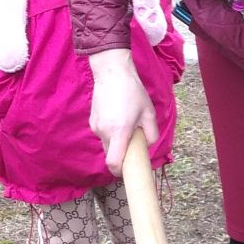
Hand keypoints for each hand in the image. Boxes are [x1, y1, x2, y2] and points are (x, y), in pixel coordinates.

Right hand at [88, 49, 157, 164]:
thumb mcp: (149, 113)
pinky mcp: (92, 121)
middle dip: (121, 154)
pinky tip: (118, 118)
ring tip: (126, 124)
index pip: (113, 163)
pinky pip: (103, 134)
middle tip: (133, 142)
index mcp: (119, 132)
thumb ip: (151, 134)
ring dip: (116, 141)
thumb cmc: (133, 92)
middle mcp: (104, 132)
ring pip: (107, 144)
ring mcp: (96, 127)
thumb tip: (148, 145)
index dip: (119, 171)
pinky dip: (111, 132)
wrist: (112, 72)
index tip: (127, 170)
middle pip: (111, 155)